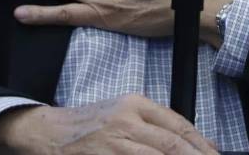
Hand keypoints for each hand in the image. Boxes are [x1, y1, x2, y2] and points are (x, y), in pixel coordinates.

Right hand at [0, 94, 218, 154]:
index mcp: (136, 104)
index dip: (201, 144)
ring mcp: (114, 141)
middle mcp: (128, 119)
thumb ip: (152, 126)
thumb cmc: (89, 125)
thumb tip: (188, 143)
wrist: (47, 131)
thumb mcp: (123, 114)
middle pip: (172, 144)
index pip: (179, 125)